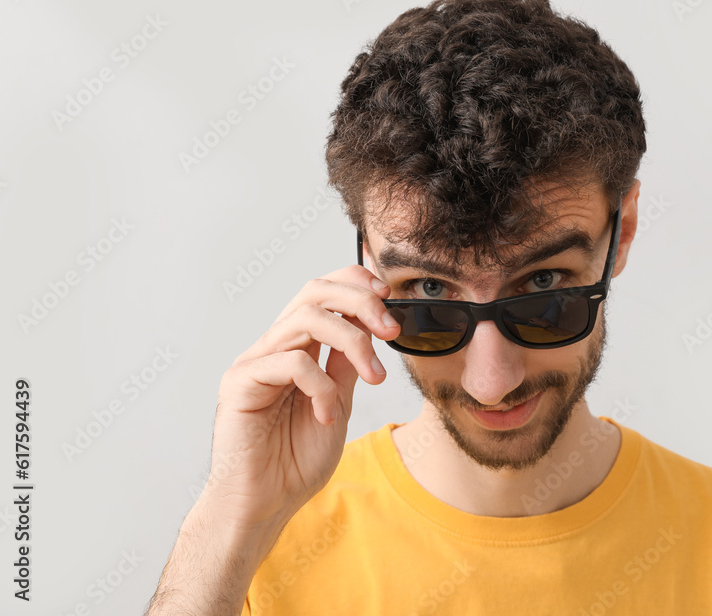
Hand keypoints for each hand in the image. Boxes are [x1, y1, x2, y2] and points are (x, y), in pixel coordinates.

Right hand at [198, 265, 399, 531]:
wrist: (263, 505)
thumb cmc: (293, 463)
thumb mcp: (338, 406)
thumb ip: (346, 368)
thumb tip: (370, 331)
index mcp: (295, 349)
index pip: (322, 294)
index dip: (355, 285)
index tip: (390, 299)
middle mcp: (273, 348)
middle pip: (314, 292)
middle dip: (360, 301)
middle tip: (391, 328)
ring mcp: (254, 362)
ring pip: (306, 318)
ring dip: (353, 341)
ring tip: (374, 376)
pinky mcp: (241, 383)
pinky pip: (290, 363)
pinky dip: (321, 386)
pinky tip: (327, 416)